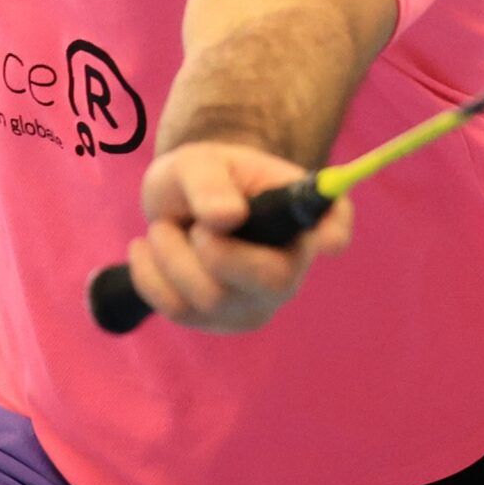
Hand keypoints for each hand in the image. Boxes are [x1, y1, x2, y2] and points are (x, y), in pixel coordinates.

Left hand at [122, 141, 353, 333]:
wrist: (178, 205)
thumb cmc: (202, 178)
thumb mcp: (198, 163)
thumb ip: (208, 182)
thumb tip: (225, 217)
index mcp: (297, 215)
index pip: (333, 222)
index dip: (335, 232)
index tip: (328, 240)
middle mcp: (290, 264)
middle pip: (271, 281)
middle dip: (215, 252)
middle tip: (192, 227)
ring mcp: (257, 301)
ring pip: (212, 298)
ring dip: (171, 255)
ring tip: (165, 228)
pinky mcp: (220, 321)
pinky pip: (180, 311)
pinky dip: (151, 275)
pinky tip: (148, 251)